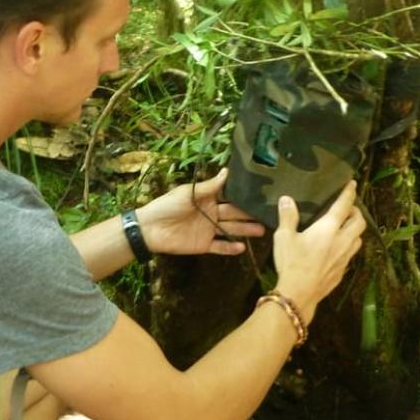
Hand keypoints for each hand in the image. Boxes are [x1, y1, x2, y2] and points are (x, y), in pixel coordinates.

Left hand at [137, 169, 264, 256]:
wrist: (150, 228)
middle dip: (250, 214)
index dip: (243, 195)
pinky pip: (219, 247)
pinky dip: (230, 248)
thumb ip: (209, 186)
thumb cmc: (167, 206)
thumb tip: (227, 171)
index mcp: (207, 198)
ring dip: (245, 230)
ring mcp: (208, 230)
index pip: (229, 196)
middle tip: (269, 213)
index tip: (261, 192)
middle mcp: (211, 213)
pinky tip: (243, 248)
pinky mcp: (203, 244)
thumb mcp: (188, 193)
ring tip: (262, 230)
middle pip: (234, 214)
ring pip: (231, 230)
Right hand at [272, 181, 364, 323]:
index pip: (343, 206)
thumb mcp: (284, 237)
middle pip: (359, 222)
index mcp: (328, 228)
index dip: (349, 193)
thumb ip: (287, 217)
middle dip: (356, 213)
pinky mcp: (343, 271)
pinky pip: (351, 254)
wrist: (299, 293)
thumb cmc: (291, 262)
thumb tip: (286, 199)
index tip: (352, 184)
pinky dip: (348, 246)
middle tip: (348, 209)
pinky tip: (337, 249)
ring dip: (355, 230)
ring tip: (345, 228)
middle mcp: (342, 240)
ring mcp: (345, 257)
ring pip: (358, 239)